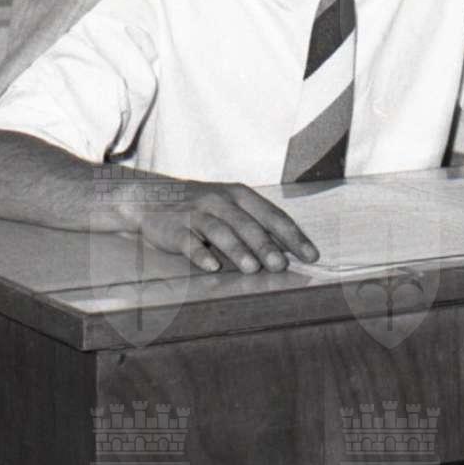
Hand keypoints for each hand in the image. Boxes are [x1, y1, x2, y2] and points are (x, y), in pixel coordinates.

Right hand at [125, 179, 319, 273]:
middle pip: (248, 224)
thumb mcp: (230, 206)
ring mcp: (197, 213)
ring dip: (237, 250)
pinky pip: (188, 241)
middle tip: (281, 266)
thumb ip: (255, 224)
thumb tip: (288, 250)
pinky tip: (211, 267)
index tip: (312, 255)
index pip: (273, 216)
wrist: (151, 196)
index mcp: (241, 195)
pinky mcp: (174, 227)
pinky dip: (199, 254)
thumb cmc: (201, 206)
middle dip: (267, 246)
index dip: (293, 236)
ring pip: (221, 231)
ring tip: (252, 268)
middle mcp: (221, 201)